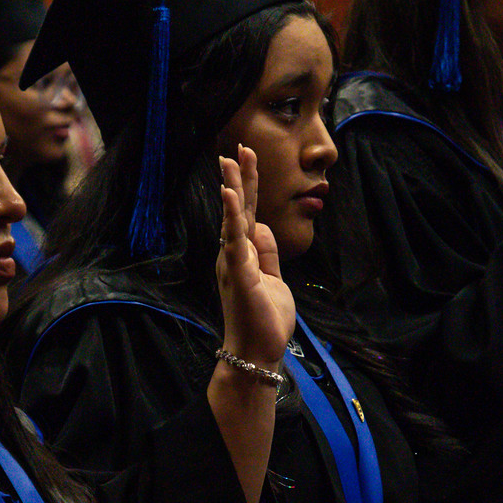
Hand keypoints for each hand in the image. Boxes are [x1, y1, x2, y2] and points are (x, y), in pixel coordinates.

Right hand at [216, 146, 293, 371]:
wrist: (257, 353)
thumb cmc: (264, 320)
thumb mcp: (273, 280)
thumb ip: (268, 254)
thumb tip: (262, 227)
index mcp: (243, 255)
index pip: (247, 214)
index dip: (247, 187)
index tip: (245, 158)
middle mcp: (234, 255)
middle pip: (238, 209)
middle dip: (239, 178)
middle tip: (237, 148)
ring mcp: (234, 263)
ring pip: (233, 218)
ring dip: (233, 188)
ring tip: (229, 161)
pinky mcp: (239, 273)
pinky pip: (235, 239)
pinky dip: (232, 215)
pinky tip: (229, 194)